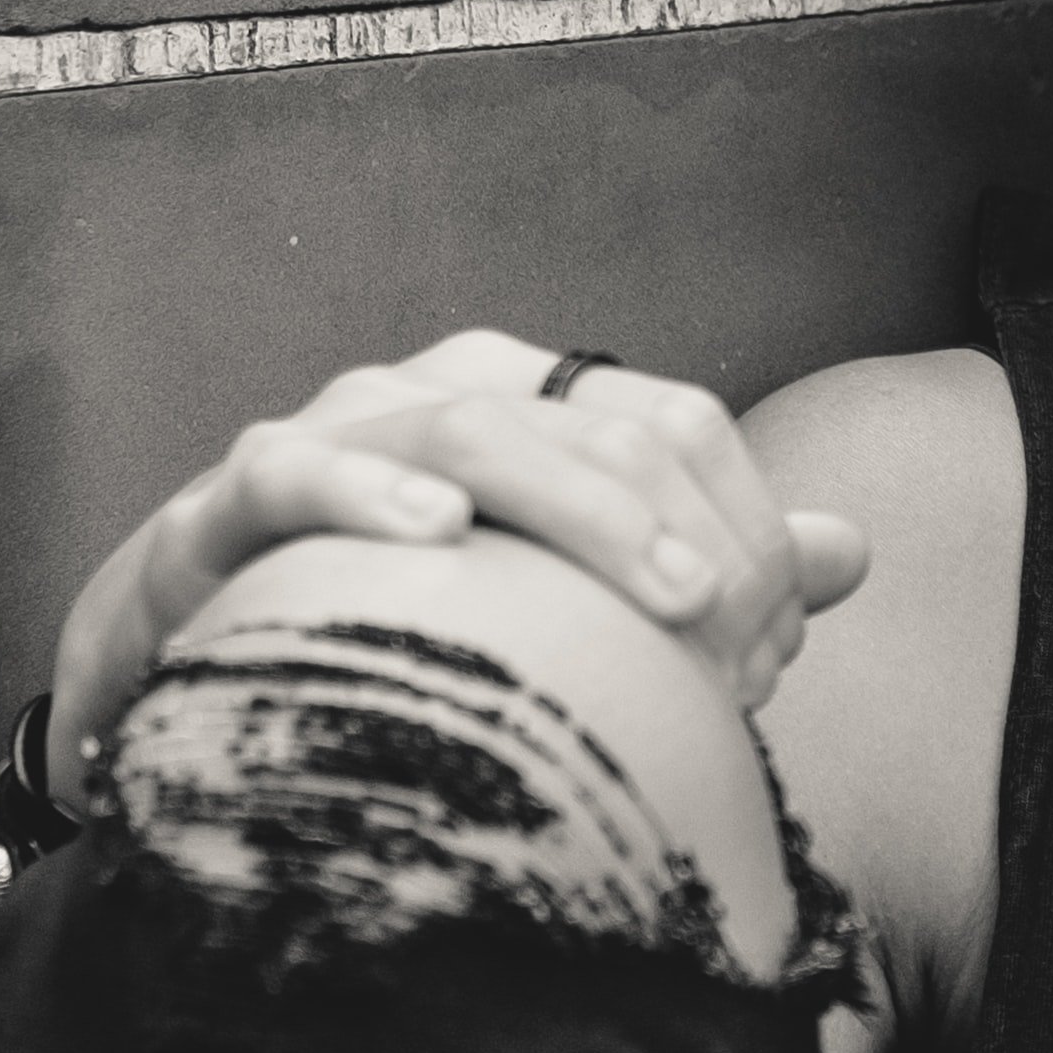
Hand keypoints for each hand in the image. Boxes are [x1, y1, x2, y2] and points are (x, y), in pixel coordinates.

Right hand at [46, 332, 876, 781]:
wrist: (203, 659)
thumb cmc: (405, 619)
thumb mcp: (561, 596)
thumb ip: (700, 567)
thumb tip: (849, 550)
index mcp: (526, 404)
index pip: (670, 425)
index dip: (742, 525)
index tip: (776, 649)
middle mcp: (437, 393)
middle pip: (594, 425)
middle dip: (681, 533)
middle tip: (732, 642)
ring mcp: (333, 433)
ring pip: (472, 430)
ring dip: (582, 511)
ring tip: (665, 596)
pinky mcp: (230, 499)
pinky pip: (295, 471)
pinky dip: (368, 490)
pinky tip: (436, 532)